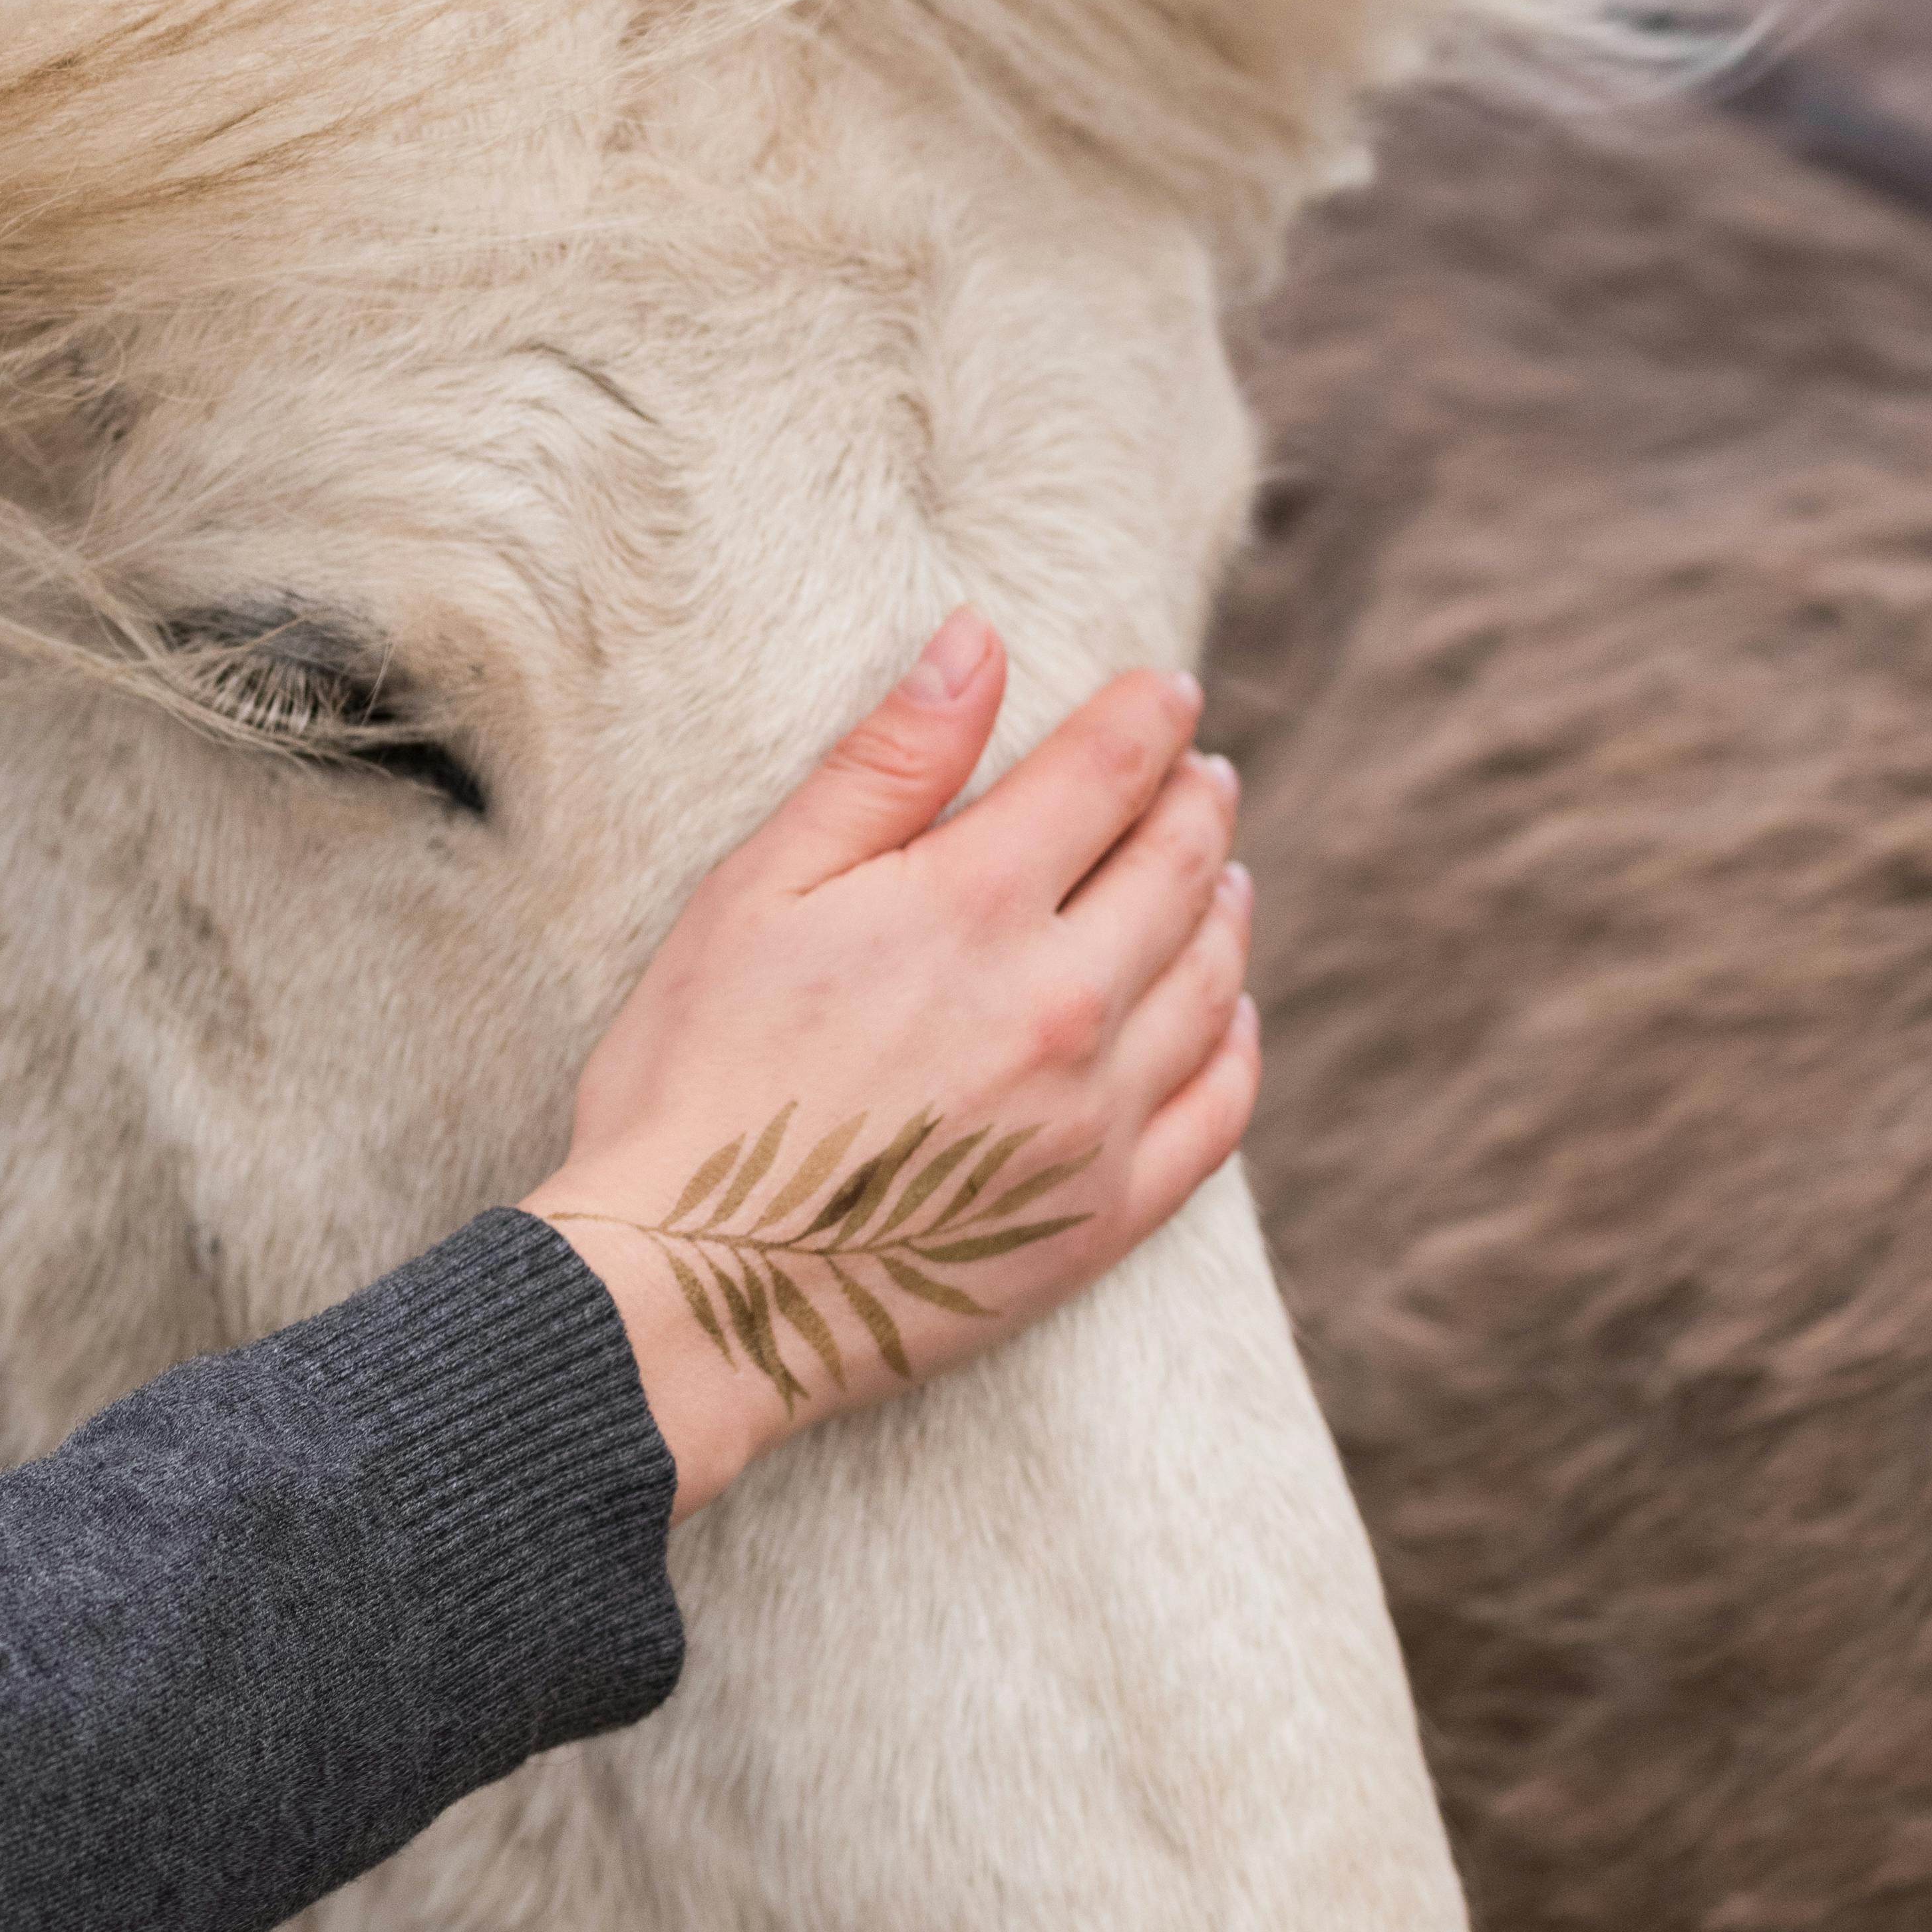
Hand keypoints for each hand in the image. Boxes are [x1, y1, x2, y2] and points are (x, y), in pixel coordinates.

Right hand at [521, 620, 1254, 1518]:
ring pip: (1211, 981)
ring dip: (1225, 909)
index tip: (1166, 690)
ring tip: (1222, 872)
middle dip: (1197, 801)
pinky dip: (1236, 1046)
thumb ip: (882, 766)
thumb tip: (976, 643)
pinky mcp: (1102, 1216)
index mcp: (975, 907)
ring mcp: (1094, 1118)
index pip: (1109, 773)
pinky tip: (1230, 1016)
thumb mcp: (757, 892)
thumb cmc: (696, 1076)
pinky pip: (1215, 1114)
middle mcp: (1063, 1004)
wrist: (695, 1288)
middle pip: (1179, 869)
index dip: (1146, 717)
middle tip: (1202, 771)